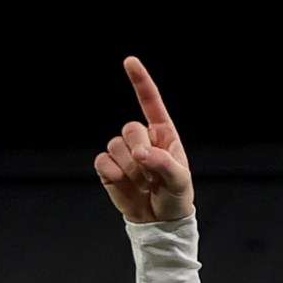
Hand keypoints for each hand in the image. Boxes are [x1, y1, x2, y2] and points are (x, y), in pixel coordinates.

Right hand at [94, 57, 194, 222]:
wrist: (159, 221)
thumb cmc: (176, 197)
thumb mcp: (180, 181)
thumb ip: (164, 164)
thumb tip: (140, 154)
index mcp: (163, 135)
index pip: (151, 103)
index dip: (140, 82)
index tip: (130, 61)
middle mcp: (142, 139)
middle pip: (130, 128)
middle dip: (139, 150)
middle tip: (152, 174)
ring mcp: (123, 152)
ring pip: (115, 146)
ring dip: (130, 168)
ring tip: (144, 183)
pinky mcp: (108, 167)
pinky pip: (102, 161)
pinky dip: (113, 174)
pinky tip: (125, 184)